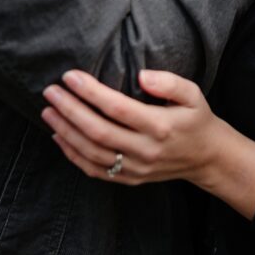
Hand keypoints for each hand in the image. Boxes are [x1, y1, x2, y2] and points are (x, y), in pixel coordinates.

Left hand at [42, 69, 221, 187]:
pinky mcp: (129, 179)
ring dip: (65, 132)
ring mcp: (136, 168)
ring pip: (91, 153)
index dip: (90, 92)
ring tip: (48, 111)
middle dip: (69, 110)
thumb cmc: (196, 119)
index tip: (70, 76)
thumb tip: (141, 75)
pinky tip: (58, 137)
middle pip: (98, 132)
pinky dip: (72, 155)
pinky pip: (95, 170)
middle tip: (50, 91)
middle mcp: (145, 150)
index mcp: (160, 126)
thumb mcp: (193, 93)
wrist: (206, 158)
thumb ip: (169, 81)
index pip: (117, 108)